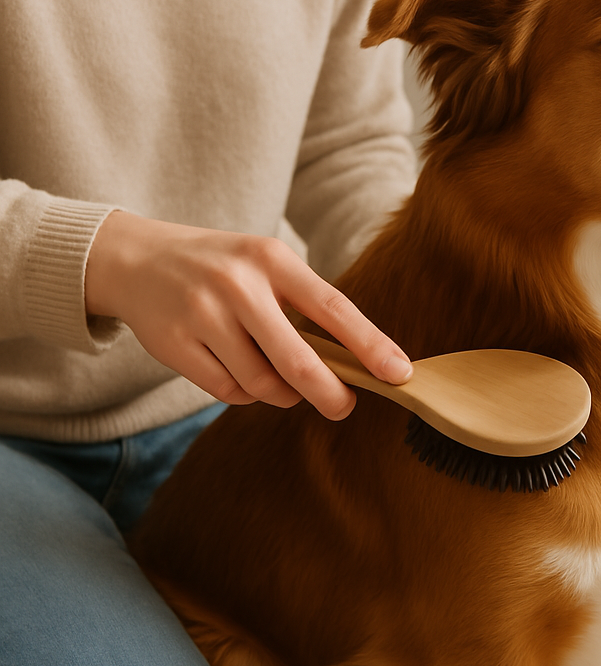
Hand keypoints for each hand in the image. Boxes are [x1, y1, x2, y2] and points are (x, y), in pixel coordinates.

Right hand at [84, 211, 411, 419]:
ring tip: (282, 380)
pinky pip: (228, 391)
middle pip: (298, 361)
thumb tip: (354, 366)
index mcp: (272, 259)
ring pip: (262, 383)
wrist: (137, 258)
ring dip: (282, 393)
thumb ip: (304, 307)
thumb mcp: (265, 267)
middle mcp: (238, 285)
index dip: (370, 345)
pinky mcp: (174, 344)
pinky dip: (245, 393)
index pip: (334, 307)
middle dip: (330, 393)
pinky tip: (241, 374)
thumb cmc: (222, 269)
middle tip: (344, 407)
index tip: (399, 374)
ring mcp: (202, 315)